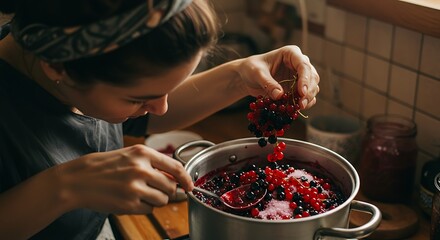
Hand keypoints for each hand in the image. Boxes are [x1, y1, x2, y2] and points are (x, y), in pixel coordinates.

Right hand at [55, 144, 192, 213]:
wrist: (77, 179)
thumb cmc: (103, 166)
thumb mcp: (129, 155)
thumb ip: (151, 163)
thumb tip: (175, 177)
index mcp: (143, 153)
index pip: (176, 167)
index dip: (187, 179)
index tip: (190, 186)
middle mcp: (141, 169)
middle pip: (171, 187)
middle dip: (166, 191)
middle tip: (154, 190)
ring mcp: (135, 187)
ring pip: (162, 200)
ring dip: (155, 200)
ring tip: (139, 194)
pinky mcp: (129, 204)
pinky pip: (148, 209)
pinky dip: (143, 207)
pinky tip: (130, 200)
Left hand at [238, 45, 319, 108]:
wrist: (247, 76)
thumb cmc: (251, 68)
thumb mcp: (257, 73)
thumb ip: (268, 83)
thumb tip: (279, 95)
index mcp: (291, 53)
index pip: (303, 65)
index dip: (305, 79)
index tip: (302, 92)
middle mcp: (298, 63)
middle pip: (312, 76)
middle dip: (309, 91)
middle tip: (301, 104)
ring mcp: (300, 76)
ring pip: (313, 86)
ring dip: (309, 98)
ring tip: (298, 107)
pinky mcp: (297, 88)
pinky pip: (307, 96)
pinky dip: (304, 103)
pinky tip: (296, 109)